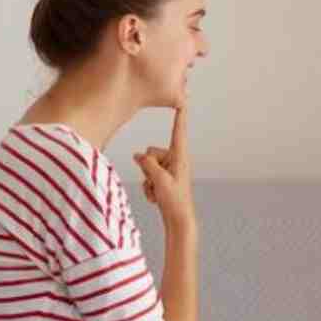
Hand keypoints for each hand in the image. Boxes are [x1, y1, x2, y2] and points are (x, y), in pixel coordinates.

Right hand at [134, 106, 194, 228]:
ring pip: (148, 165)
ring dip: (148, 180)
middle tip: (158, 183)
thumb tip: (138, 156)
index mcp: (180, 157)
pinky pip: (148, 176)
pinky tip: (157, 196)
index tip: (182, 101)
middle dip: (149, 167)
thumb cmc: (174, 200)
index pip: (178, 131)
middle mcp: (175, 160)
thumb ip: (147, 164)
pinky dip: (149, 187)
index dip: (179, 116)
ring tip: (158, 192)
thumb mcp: (159, 179)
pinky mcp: (164, 179)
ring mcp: (169, 170)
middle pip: (152, 152)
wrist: (178, 220)